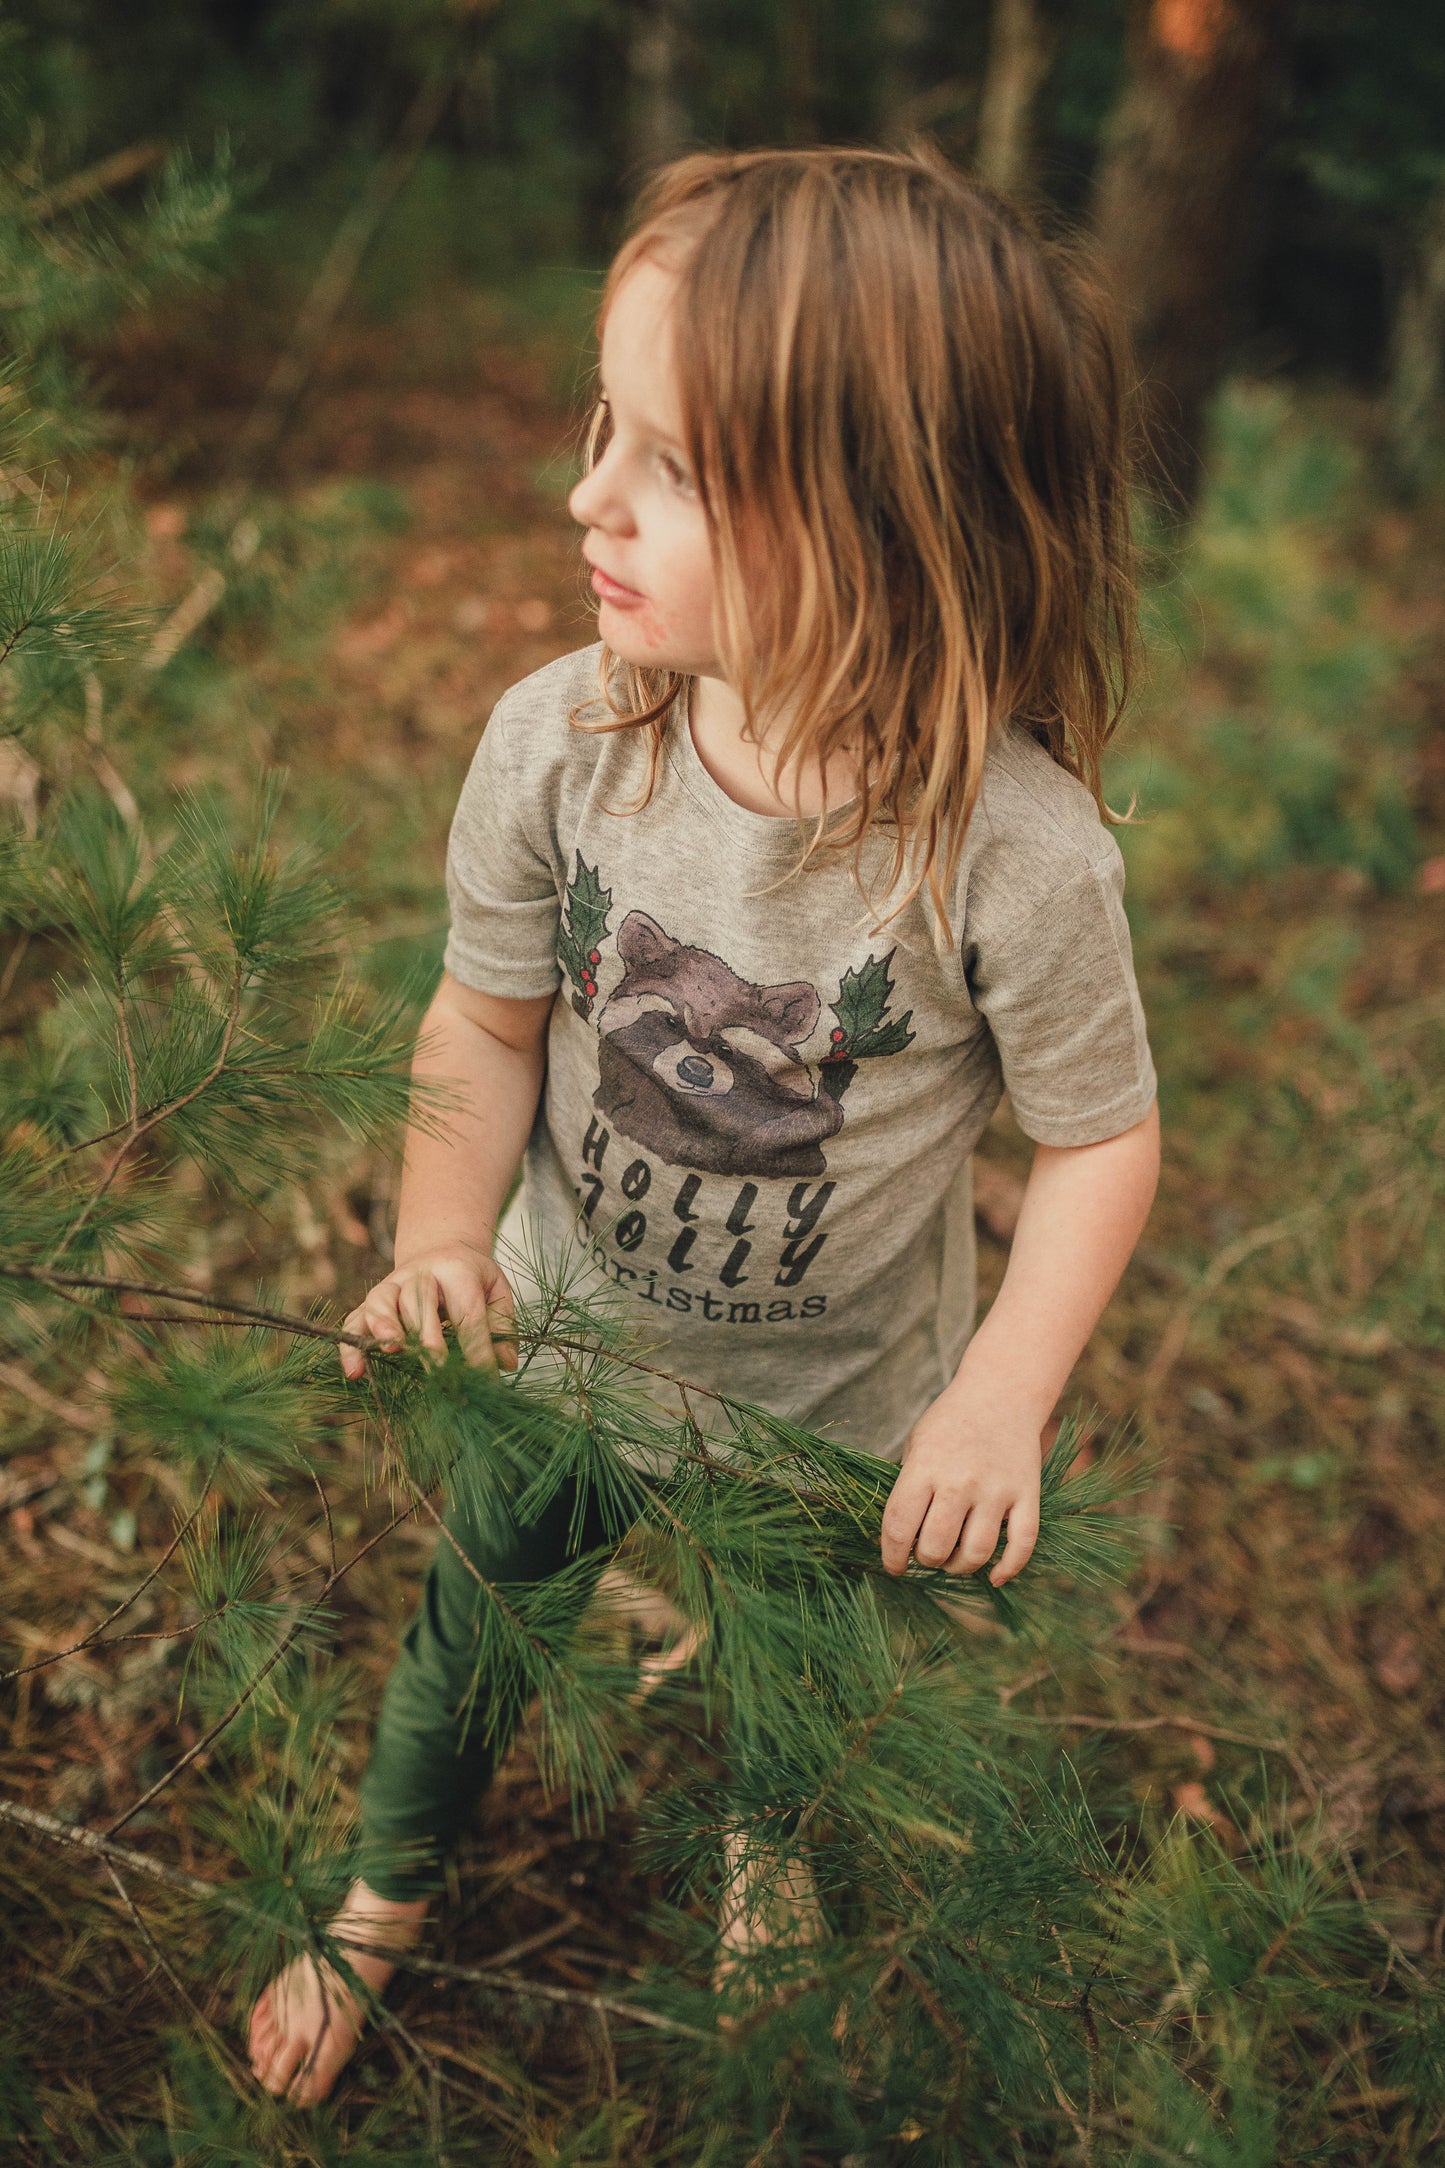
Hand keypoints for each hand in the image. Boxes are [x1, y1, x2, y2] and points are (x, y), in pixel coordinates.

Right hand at [339, 1249, 516, 1379]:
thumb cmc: (472, 1278)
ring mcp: (392, 1285)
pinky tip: (355, 1372)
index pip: (467, 1311)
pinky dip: (352, 1344)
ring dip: (385, 1326)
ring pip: (382, 1302)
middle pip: (419, 1301)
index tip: (485, 1379)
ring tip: (392, 1349)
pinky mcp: (372, 1301)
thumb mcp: (496, 1290)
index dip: (477, 1347)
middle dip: (428, 1336)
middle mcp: (420, 1274)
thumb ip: (503, 1325)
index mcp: (457, 1270)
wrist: (441, 1252)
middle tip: (438, 1368)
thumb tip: (506, 1363)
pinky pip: (355, 1320)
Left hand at [880, 1371, 1042, 1584]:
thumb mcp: (916, 1445)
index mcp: (925, 1467)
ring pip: (976, 1553)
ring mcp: (997, 1490)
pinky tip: (994, 1577)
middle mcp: (960, 1481)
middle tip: (927, 1553)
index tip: (893, 1566)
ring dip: (960, 1567)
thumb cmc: (950, 1423)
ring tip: (953, 1559)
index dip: (891, 1557)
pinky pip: (1021, 1545)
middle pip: (936, 1547)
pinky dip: (1008, 1569)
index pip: (898, 1527)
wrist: (1000, 1394)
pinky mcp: (1027, 1495)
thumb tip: (896, 1539)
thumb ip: (907, 1487)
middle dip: (926, 1560)